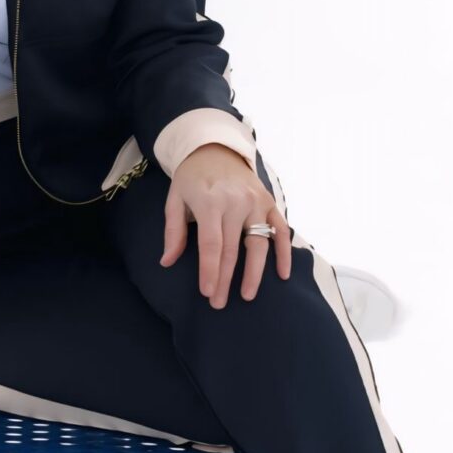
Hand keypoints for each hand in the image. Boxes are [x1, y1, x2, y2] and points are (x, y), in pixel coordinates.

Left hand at [160, 142, 293, 308]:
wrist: (217, 149)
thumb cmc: (192, 179)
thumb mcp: (175, 199)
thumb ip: (173, 231)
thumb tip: (167, 261)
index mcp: (210, 201)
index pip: (211, 244)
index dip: (209, 270)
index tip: (207, 292)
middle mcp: (236, 202)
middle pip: (232, 249)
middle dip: (225, 279)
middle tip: (218, 303)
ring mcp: (257, 202)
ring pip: (259, 244)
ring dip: (254, 273)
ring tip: (247, 295)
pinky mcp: (270, 202)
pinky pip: (281, 231)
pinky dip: (284, 253)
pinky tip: (283, 275)